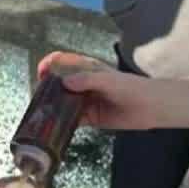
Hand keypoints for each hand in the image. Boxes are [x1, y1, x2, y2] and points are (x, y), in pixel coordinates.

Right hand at [37, 51, 156, 130]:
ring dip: (53, 107)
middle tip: (38, 98)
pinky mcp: (90, 118)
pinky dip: (63, 122)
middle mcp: (83, 84)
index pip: (63, 61)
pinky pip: (72, 119)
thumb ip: (86, 80)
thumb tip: (64, 83)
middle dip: (47, 89)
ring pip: (63, 102)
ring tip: (42, 114)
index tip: (41, 73)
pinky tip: (56, 126)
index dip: (50, 64)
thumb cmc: (130, 86)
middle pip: (59, 84)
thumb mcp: (107, 80)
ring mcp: (85, 101)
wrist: (150, 107)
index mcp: (86, 68)